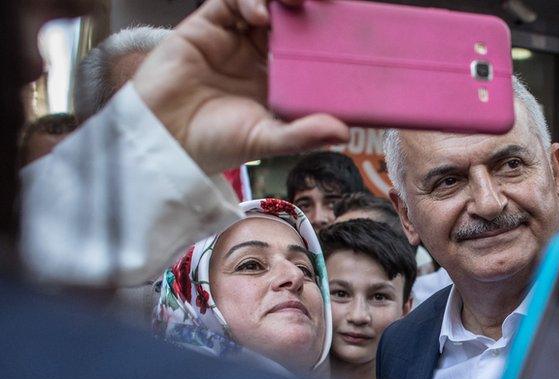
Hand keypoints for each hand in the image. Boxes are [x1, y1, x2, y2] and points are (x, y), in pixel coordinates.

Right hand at [132, 0, 348, 173]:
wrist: (164, 138)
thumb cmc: (214, 143)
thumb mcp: (266, 141)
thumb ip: (303, 134)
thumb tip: (344, 133)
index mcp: (281, 80)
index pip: (313, 49)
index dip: (331, 35)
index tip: (354, 31)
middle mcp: (261, 55)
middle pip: (293, 20)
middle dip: (311, 8)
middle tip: (329, 5)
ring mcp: (235, 38)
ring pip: (266, 4)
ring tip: (296, 2)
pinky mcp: (208, 25)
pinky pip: (231, 0)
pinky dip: (248, 0)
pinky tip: (258, 14)